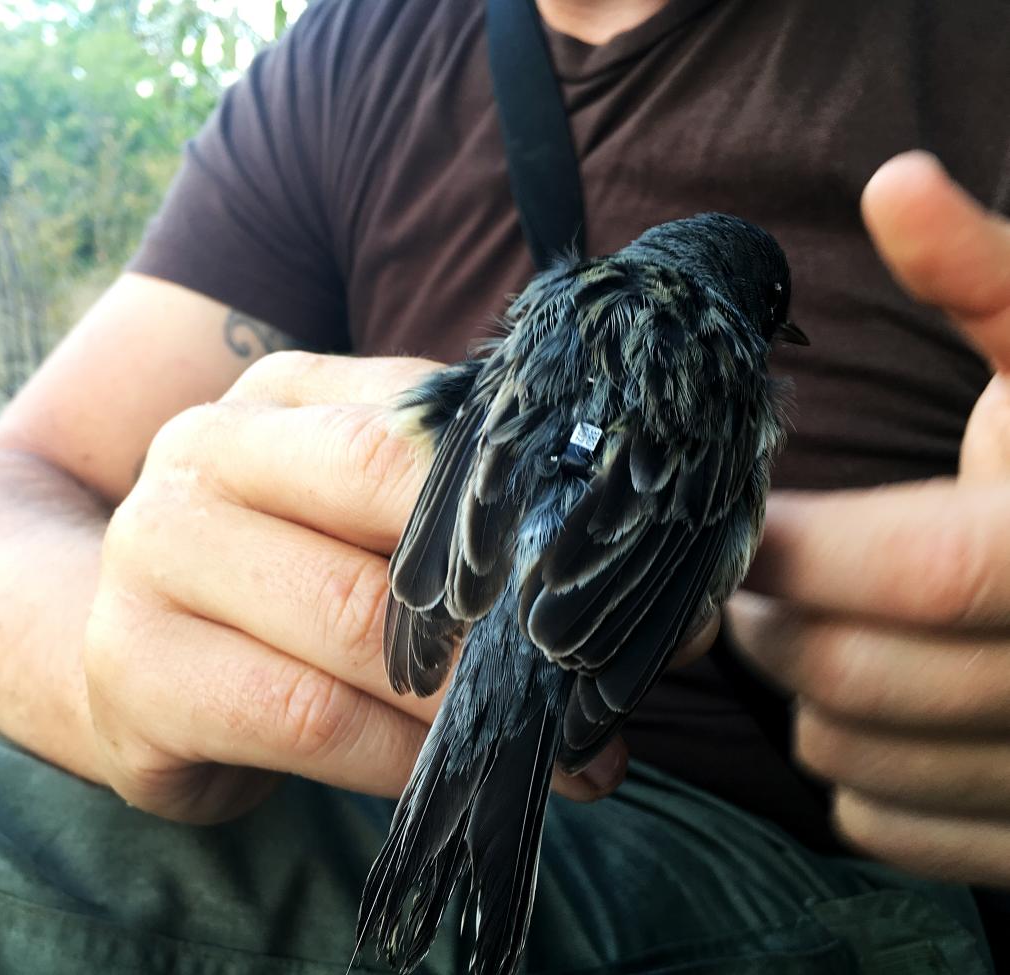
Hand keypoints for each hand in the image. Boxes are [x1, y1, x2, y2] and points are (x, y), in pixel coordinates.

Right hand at [83, 352, 625, 823]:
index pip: (421, 429)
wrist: (119, 640)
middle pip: (385, 518)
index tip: (617, 582)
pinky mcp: (132, 674)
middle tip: (597, 684)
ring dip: (471, 705)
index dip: (529, 511)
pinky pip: (303, 718)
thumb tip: (681, 609)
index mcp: (277, 396)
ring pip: (352, 630)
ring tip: (567, 759)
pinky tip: (441, 780)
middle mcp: (201, 455)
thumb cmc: (276, 568)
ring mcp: (148, 559)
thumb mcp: (360, 513)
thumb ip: (481, 530)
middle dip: (511, 616)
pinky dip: (396, 759)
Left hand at [728, 151, 1009, 884]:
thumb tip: (895, 182)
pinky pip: (892, 832)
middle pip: (854, 674)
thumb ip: (989, 276)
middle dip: (764, 616)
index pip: (914, 572)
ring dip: (794, 693)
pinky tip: (859, 704)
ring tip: (799, 622)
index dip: (795, 546)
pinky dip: (847, 778)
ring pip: (853, 761)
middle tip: (746, 567)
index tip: (743, 514)